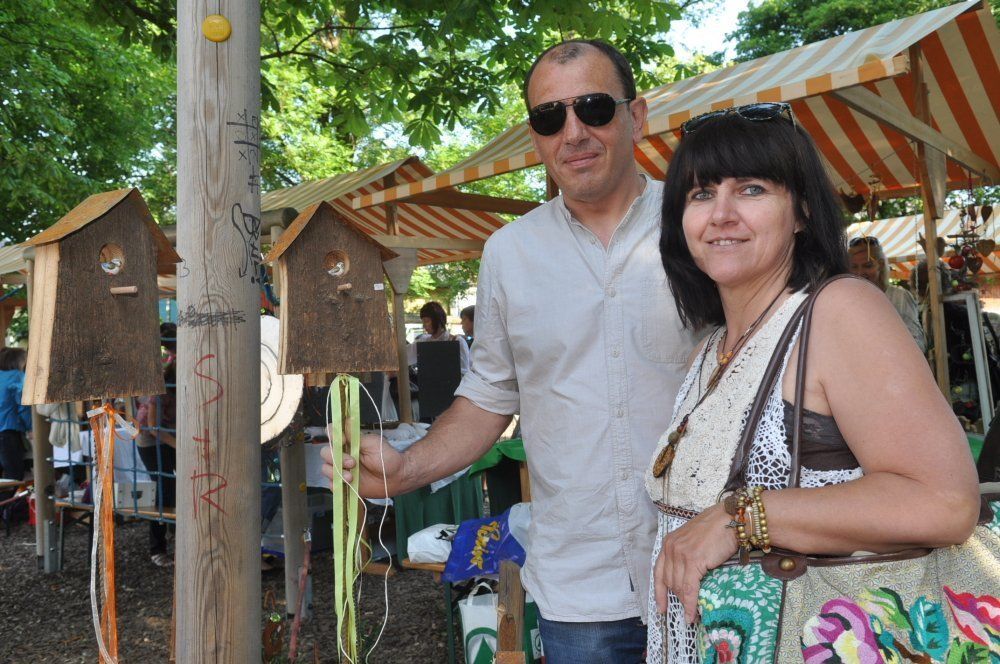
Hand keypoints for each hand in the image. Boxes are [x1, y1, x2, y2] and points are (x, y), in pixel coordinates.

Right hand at [320, 433, 404, 498]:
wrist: (395, 477)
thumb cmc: (386, 457)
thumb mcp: (373, 443)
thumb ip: (356, 435)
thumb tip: (347, 419)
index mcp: (348, 441)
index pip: (332, 433)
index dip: (332, 435)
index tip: (342, 440)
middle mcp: (342, 454)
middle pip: (325, 452)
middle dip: (335, 458)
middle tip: (352, 463)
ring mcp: (341, 469)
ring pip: (325, 468)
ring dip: (336, 472)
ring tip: (351, 477)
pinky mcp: (343, 483)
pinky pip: (331, 484)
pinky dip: (335, 484)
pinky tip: (347, 483)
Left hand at [653, 502, 738, 623]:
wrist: (730, 519)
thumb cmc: (716, 529)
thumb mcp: (693, 541)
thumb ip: (686, 556)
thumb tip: (688, 580)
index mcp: (669, 543)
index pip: (659, 572)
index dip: (659, 592)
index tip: (661, 607)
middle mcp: (671, 548)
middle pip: (669, 581)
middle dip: (677, 598)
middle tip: (686, 611)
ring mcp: (681, 554)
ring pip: (678, 586)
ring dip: (684, 603)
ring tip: (692, 615)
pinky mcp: (693, 561)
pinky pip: (689, 588)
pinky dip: (690, 604)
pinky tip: (692, 614)